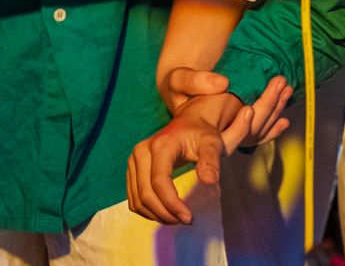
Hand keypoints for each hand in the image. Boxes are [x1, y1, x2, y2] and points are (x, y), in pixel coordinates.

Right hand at [126, 76, 288, 223]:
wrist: (189, 123)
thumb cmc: (202, 134)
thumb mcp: (212, 143)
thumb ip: (212, 160)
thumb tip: (209, 181)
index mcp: (161, 144)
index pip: (159, 181)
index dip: (172, 204)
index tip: (189, 217)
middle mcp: (141, 151)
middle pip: (146, 193)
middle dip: (165, 213)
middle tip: (185, 221)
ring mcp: (133, 160)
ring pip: (137, 199)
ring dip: (156, 215)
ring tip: (177, 218)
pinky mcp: (132, 169)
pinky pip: (134, 198)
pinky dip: (148, 211)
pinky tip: (165, 212)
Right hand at [161, 68, 292, 144]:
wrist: (178, 100)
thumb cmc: (177, 90)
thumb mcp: (178, 81)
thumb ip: (195, 81)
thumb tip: (223, 83)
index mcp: (202, 132)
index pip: (223, 137)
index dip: (239, 126)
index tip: (249, 108)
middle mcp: (219, 140)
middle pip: (248, 129)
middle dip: (267, 105)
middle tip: (280, 84)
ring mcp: (230, 139)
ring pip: (256, 131)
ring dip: (274, 111)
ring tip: (286, 90)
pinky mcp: (236, 135)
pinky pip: (257, 135)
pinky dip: (272, 129)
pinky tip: (284, 122)